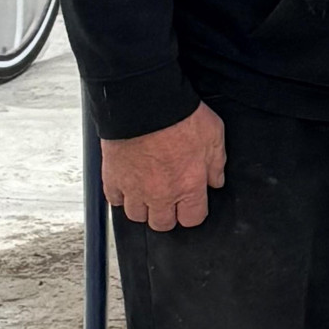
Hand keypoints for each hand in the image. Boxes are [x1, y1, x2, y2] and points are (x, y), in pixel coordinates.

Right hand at [101, 102, 226, 230]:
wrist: (145, 104)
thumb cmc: (181, 117)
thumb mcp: (214, 136)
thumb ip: (216, 163)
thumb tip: (216, 181)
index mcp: (188, 186)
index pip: (192, 219)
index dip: (192, 212)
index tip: (191, 204)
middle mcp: (160, 194)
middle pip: (162, 224)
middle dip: (167, 214)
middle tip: (169, 198)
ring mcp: (133, 189)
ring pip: (136, 216)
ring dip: (143, 207)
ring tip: (148, 191)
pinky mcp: (112, 179)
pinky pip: (114, 200)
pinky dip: (121, 195)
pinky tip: (129, 183)